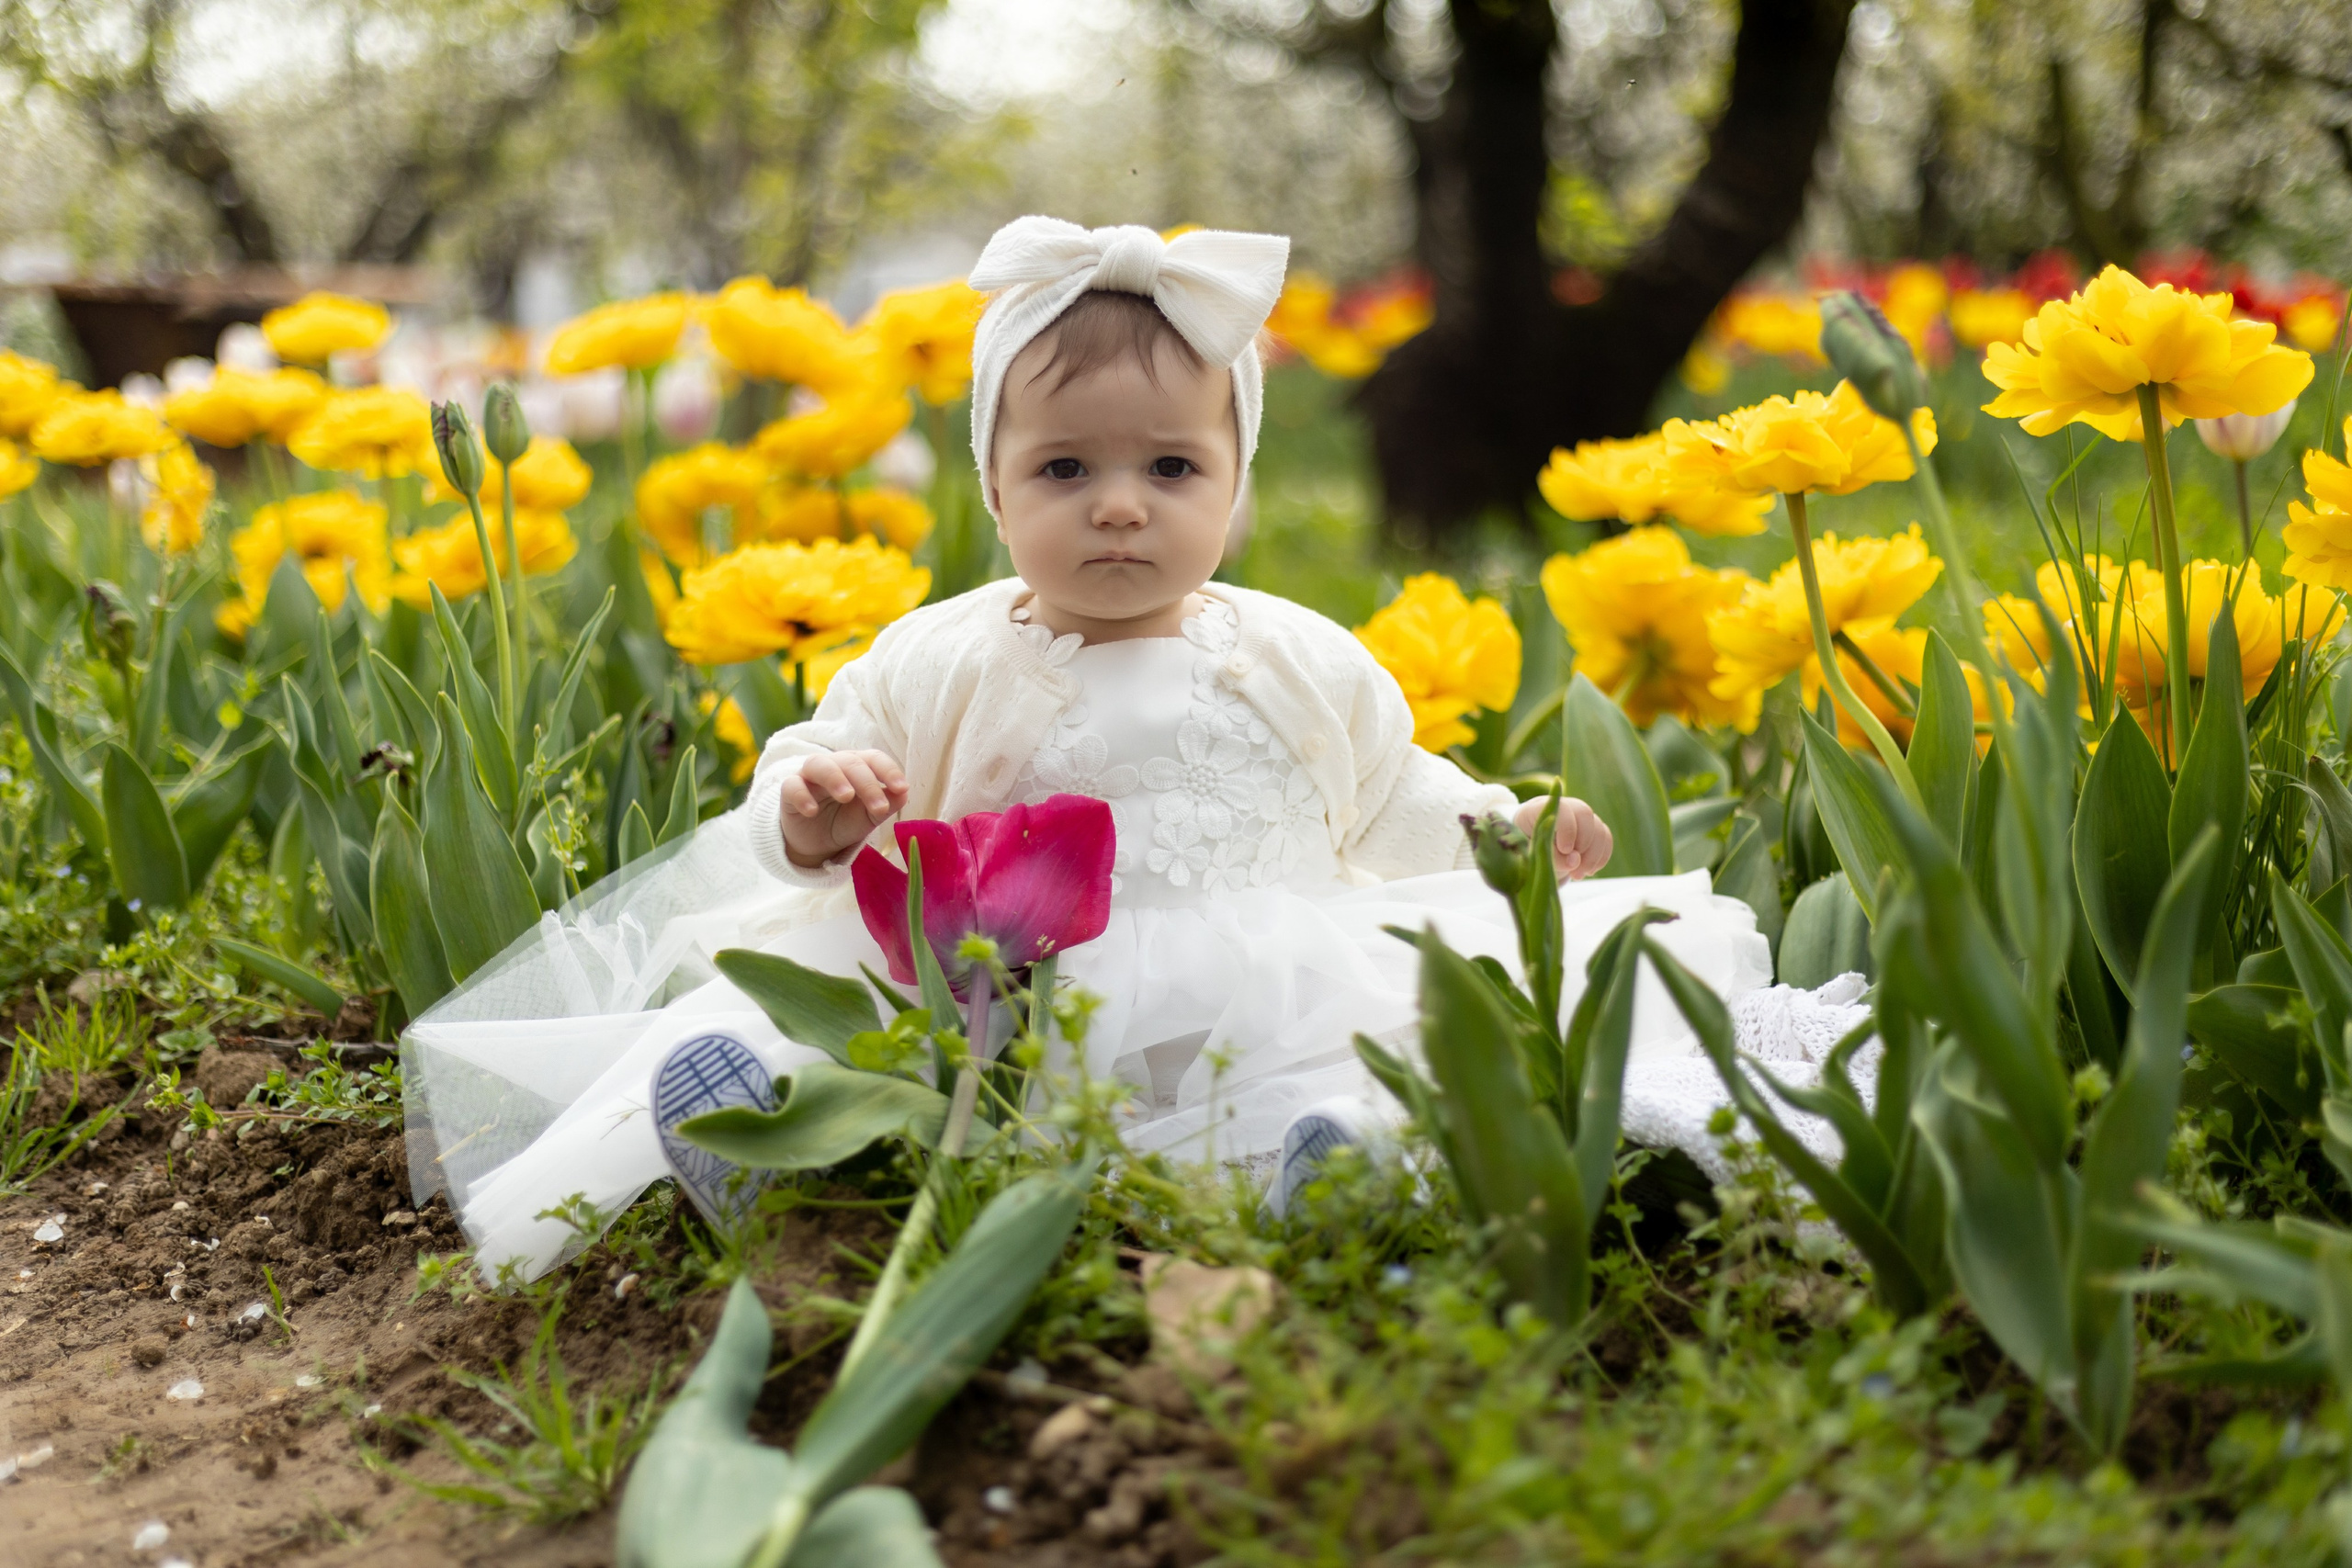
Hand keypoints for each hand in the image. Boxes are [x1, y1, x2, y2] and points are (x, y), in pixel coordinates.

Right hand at [778, 750, 908, 867]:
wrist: (817, 842)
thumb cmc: (847, 821)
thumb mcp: (870, 816)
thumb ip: (888, 804)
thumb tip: (904, 793)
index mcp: (858, 767)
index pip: (874, 759)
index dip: (889, 770)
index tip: (901, 788)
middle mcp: (835, 765)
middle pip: (851, 763)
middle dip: (868, 784)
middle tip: (879, 808)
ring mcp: (810, 776)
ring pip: (819, 764)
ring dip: (835, 778)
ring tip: (847, 796)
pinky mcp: (789, 790)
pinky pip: (792, 786)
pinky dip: (802, 796)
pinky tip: (812, 811)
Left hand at [1515, 795, 1612, 881]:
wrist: (1528, 846)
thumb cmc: (1524, 849)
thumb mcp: (1531, 854)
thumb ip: (1550, 856)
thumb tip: (1574, 862)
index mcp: (1542, 807)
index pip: (1563, 809)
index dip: (1568, 829)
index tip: (1565, 850)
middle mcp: (1565, 807)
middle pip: (1585, 815)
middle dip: (1584, 844)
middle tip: (1574, 870)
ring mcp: (1580, 817)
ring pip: (1599, 829)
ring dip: (1593, 856)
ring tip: (1578, 875)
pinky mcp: (1592, 829)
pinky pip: (1606, 839)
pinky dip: (1601, 857)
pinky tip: (1588, 871)